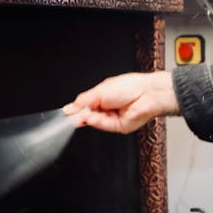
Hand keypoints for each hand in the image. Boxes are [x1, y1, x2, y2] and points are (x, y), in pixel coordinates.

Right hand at [62, 71, 178, 133]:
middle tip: (73, 114)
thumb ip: (82, 102)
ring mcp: (113, 117)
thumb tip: (68, 109)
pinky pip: (104, 126)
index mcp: (103, 96)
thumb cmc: (129, 86)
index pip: (85, 106)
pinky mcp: (119, 127)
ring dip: (89, 118)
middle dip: (81, 115)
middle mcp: (108, 107)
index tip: (67, 113)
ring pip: (95, 122)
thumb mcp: (99, 91)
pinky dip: (97, 122)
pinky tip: (93, 117)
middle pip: (88, 115)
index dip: (76, 110)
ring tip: (87, 113)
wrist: (146, 94)